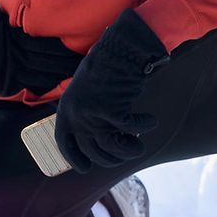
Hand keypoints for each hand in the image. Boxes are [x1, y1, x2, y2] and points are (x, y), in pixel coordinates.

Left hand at [54, 9, 169, 171]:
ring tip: (139, 146)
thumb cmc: (106, 66)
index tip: (85, 167)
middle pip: (93, 151)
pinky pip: (130, 129)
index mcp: (65, 110)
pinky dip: (144, 126)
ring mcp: (92, 115)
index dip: (74, 158)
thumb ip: (85, 112)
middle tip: (126, 152)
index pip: (65, 143)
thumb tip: (97, 139)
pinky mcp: (111, 110)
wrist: (118, 49)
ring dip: (129, 150)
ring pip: (112, 147)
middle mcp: (76, 115)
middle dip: (112, 158)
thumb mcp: (85, 90)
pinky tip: (152, 121)